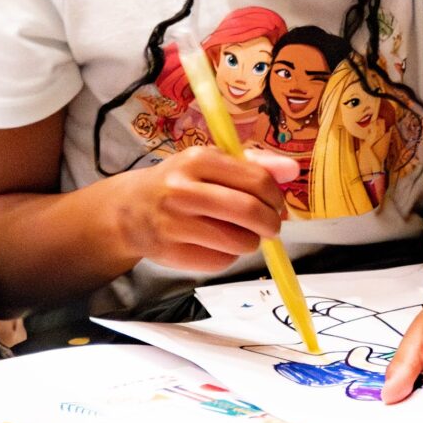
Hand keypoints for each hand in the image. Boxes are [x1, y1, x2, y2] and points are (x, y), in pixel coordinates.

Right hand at [113, 145, 295, 273]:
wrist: (130, 210)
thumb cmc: (180, 182)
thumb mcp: (212, 162)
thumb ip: (254, 164)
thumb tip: (293, 170)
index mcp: (197, 160)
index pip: (257, 180)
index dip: (276, 196)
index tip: (276, 204)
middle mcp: (183, 190)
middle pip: (250, 212)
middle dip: (271, 223)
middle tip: (270, 226)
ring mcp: (175, 224)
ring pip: (240, 242)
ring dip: (250, 242)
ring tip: (240, 234)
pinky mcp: (172, 254)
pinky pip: (221, 262)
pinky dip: (228, 257)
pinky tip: (215, 245)